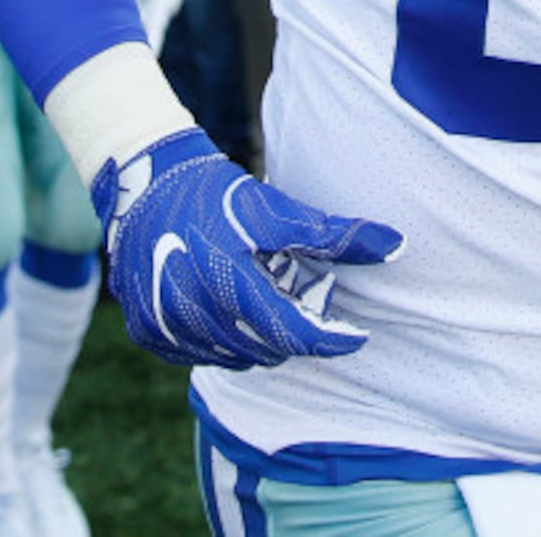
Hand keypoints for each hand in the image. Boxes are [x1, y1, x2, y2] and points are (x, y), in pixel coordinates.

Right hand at [92, 129, 403, 367]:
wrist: (144, 182)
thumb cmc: (217, 193)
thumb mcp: (276, 209)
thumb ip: (333, 235)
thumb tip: (396, 246)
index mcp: (229, 280)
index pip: (293, 334)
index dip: (331, 339)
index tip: (355, 335)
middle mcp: (193, 310)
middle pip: (266, 350)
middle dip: (294, 333)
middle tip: (299, 300)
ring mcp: (165, 325)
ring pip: (234, 358)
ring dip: (259, 340)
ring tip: (264, 301)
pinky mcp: (146, 331)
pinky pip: (198, 356)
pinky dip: (222, 343)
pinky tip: (230, 312)